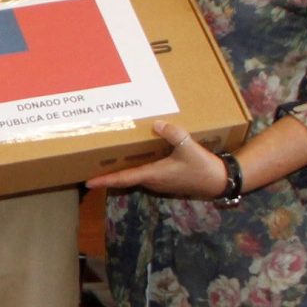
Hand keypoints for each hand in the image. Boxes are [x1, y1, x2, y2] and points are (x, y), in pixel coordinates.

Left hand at [85, 120, 229, 197]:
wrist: (218, 181)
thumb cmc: (202, 167)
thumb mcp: (189, 148)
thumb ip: (173, 134)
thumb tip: (156, 124)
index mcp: (153, 174)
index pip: (123, 178)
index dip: (105, 180)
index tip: (88, 182)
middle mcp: (152, 180)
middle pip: (124, 177)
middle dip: (108, 172)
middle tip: (90, 164)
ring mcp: (158, 180)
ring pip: (134, 174)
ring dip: (121, 168)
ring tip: (106, 157)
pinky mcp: (165, 177)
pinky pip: (145, 171)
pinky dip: (135, 164)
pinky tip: (134, 153)